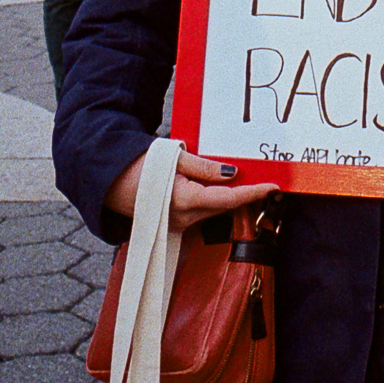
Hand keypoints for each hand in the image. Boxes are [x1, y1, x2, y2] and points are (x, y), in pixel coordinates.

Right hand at [104, 150, 276, 230]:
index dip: (253, 193)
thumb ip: (204, 167)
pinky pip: (202, 213)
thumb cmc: (139, 165)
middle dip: (246, 196)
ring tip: (250, 184)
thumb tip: (233, 174)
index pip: (227, 199)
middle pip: (223, 206)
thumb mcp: (174, 158)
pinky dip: (215, 203)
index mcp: (184, 200)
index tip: (274, 187)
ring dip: (231, 199)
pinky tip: (223, 192)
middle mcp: (183, 218)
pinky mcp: (175, 224)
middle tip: (267, 182)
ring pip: (213, 211)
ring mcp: (178, 224)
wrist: (109, 180)